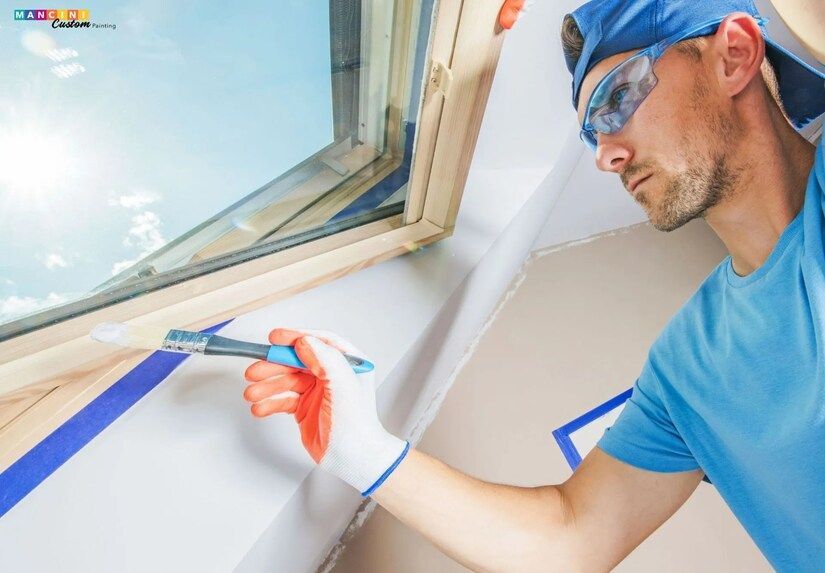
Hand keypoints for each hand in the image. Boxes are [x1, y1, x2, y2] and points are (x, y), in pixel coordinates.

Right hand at [243, 328, 409, 495]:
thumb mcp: (342, 387)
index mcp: (348, 364)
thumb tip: (305, 342)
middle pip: (297, 361)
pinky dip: (270, 403)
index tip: (276, 338)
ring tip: (252, 393)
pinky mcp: (305, 408)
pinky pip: (284, 399)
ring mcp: (317, 391)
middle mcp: (332, 375)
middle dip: (274, 366)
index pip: (319, 343)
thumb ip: (325, 361)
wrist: (353, 459)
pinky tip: (260, 407)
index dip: (296, 338)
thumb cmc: (356, 426)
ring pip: (287, 381)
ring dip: (268, 386)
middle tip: (255, 371)